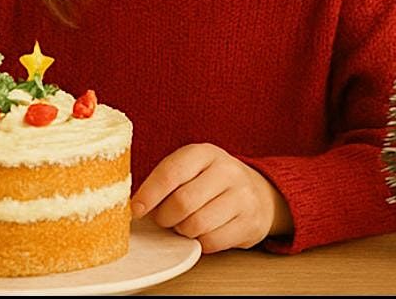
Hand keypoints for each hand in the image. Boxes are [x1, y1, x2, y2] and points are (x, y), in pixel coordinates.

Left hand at [130, 143, 291, 253]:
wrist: (260, 193)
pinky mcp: (250, 223)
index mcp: (204, 153)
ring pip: (197, 225)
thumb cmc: (211, 182)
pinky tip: (202, 232)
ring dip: (182, 230)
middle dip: (165, 217)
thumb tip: (136, 206)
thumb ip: (165, 180)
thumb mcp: (191, 169)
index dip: (149, 193)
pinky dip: (199, 242)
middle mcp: (226, 171)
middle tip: (164, 219)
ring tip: (184, 224)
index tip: (136, 209)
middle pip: (182, 202)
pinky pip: (212, 241)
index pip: (171, 172)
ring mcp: (242, 197)